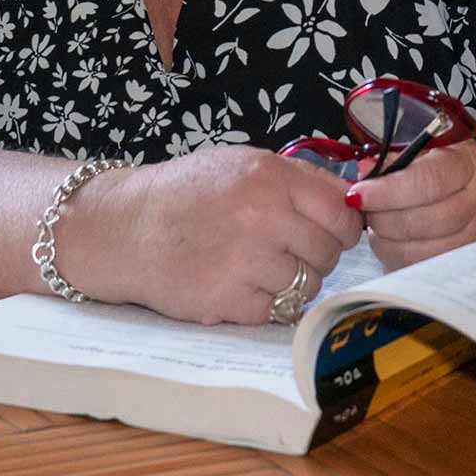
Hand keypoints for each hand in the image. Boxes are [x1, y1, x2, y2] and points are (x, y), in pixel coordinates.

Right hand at [77, 145, 363, 325]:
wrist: (124, 228)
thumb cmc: (186, 194)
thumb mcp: (242, 164)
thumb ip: (297, 179)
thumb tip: (351, 198)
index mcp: (271, 178)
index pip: (341, 212)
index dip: (344, 228)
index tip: (334, 234)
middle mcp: (264, 217)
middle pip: (327, 252)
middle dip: (317, 257)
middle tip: (290, 254)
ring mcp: (247, 261)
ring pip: (305, 285)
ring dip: (291, 283)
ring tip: (259, 269)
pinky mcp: (228, 299)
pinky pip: (274, 310)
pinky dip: (262, 305)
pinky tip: (239, 286)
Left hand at [347, 143, 475, 269]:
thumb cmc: (465, 170)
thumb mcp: (441, 149)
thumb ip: (402, 157)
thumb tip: (365, 171)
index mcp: (469, 169)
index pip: (426, 183)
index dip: (386, 191)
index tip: (357, 193)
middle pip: (417, 222)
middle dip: (379, 217)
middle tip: (365, 208)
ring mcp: (473, 242)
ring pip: (414, 252)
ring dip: (384, 240)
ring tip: (379, 224)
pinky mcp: (464, 267)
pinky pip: (418, 270)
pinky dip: (396, 258)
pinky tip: (394, 241)